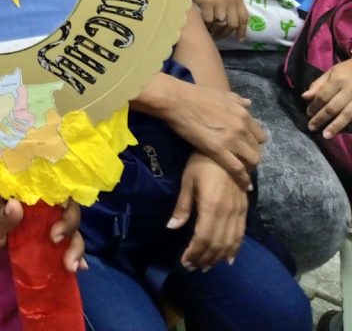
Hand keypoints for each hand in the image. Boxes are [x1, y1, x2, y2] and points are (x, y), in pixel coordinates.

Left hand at [0, 189, 85, 272]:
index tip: (54, 231)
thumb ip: (0, 215)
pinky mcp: (49, 237)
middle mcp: (44, 204)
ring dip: (76, 247)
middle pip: (69, 210)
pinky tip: (81, 267)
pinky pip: (67, 243)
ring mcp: (48, 221)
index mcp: (30, 191)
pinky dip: (76, 255)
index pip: (58, 190)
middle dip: (70, 229)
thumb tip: (15, 206)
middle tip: (57, 245)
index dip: (65, 206)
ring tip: (70, 266)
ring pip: (72, 228)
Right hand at [159, 80, 265, 190]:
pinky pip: (237, 168)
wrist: (176, 100)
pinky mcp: (218, 150)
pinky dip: (243, 178)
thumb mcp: (221, 94)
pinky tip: (244, 184)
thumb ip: (237, 100)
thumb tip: (249, 103)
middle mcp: (242, 127)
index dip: (254, 143)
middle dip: (251, 155)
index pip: (260, 135)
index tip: (246, 148)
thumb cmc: (194, 94)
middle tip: (242, 160)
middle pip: (257, 148)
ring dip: (249, 166)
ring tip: (242, 171)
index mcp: (243, 113)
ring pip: (252, 159)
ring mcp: (231, 139)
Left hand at [169, 153, 247, 270]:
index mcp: (212, 206)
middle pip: (217, 244)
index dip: (194, 252)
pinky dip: (235, 249)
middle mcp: (228, 213)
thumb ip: (183, 206)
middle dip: (204, 258)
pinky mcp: (245, 209)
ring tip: (207, 266)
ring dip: (218, 257)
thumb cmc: (202, 163)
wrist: (229, 150)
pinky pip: (241, 234)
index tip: (185, 261)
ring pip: (230, 242)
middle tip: (193, 267)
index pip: (203, 237)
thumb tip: (172, 227)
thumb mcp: (188, 181)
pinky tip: (229, 258)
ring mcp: (239, 212)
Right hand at [194, 0, 248, 40]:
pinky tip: (201, 25)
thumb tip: (229, 11)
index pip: (243, 17)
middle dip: (226, 33)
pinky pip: (208, 20)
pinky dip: (205, 25)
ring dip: (214, 30)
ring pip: (220, 24)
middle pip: (232, 24)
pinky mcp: (207, 3)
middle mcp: (230, 1)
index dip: (242, 30)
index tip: (239, 39)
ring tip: (208, 32)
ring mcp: (219, 2)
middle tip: (218, 36)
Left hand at [305, 59, 351, 137]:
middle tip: (312, 127)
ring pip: (347, 115)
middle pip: (332, 107)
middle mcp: (349, 90)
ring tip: (326, 135)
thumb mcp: (333, 71)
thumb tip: (304, 97)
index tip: (308, 114)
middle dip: (321, 118)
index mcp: (338, 80)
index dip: (314, 107)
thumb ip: (318, 84)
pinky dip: (349, 123)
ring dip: (336, 126)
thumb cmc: (350, 69)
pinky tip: (344, 131)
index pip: (322, 96)